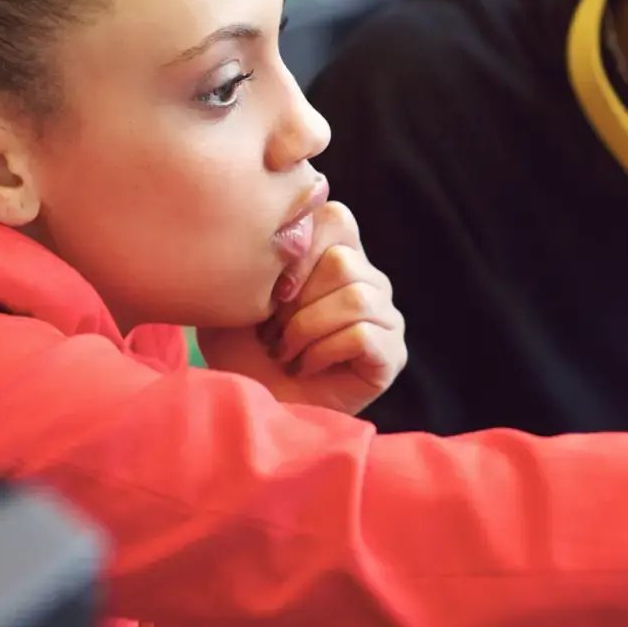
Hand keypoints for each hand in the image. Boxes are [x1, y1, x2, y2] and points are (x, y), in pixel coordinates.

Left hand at [197, 202, 407, 414]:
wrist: (254, 409)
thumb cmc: (244, 352)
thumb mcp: (235, 297)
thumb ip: (250, 256)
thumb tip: (255, 225)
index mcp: (338, 256)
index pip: (337, 218)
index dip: (299, 249)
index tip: (269, 290)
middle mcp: (369, 282)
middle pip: (343, 262)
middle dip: (296, 302)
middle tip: (272, 333)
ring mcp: (386, 319)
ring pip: (356, 298)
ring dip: (306, 329)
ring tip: (285, 352)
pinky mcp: (392, 356)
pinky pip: (362, 335)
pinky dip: (322, 353)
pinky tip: (305, 368)